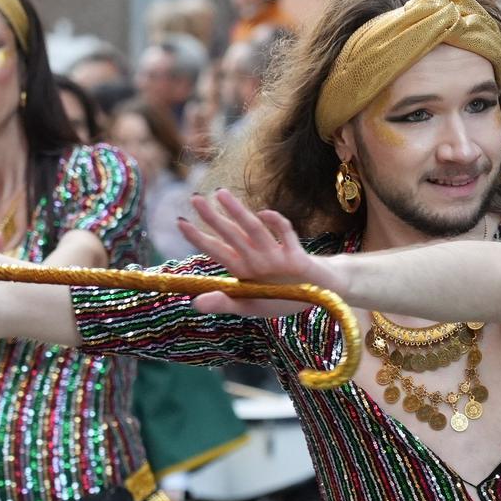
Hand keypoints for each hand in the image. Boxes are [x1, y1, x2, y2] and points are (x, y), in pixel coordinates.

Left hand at [179, 190, 342, 317]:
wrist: (320, 295)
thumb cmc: (283, 297)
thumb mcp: (250, 307)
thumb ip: (224, 303)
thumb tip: (194, 303)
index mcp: (242, 269)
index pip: (216, 249)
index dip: (198, 237)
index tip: (179, 221)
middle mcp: (256, 258)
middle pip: (231, 234)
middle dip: (213, 217)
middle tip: (194, 198)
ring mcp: (276, 255)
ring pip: (254, 230)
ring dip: (239, 213)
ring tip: (222, 194)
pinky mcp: (296, 257)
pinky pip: (286, 236)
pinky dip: (277, 224)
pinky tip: (264, 214)